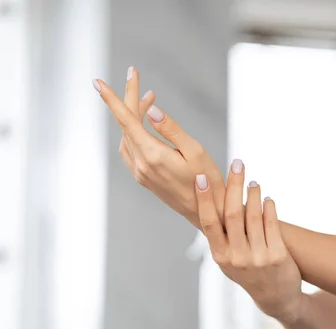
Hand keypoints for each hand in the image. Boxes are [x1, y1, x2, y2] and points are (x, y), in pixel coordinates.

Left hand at [93, 69, 225, 229]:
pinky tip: (147, 126)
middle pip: (127, 125)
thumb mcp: (196, 151)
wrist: (207, 213)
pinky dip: (135, 131)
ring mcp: (141, 173)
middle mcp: (141, 165)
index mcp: (153, 155)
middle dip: (131, 100)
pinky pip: (131, 148)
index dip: (112, 99)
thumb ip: (171, 130)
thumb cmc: (207, 181)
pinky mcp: (144, 178)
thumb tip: (151, 110)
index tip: (97, 82)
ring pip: (128, 136)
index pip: (127, 120)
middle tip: (137, 77)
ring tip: (150, 98)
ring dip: (134, 115)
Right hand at [195, 159, 303, 322]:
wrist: (276, 298)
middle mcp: (237, 257)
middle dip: (234, 186)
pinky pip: (273, 225)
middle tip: (236, 164)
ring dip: (253, 194)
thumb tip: (208, 205)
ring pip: (254, 217)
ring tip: (253, 182)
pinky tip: (269, 199)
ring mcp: (258, 257)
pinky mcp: (278, 256)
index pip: (209, 222)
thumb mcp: (228, 260)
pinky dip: (270, 208)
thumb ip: (221, 237)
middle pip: (232, 214)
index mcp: (220, 256)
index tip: (202, 177)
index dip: (205, 198)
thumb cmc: (248, 272)